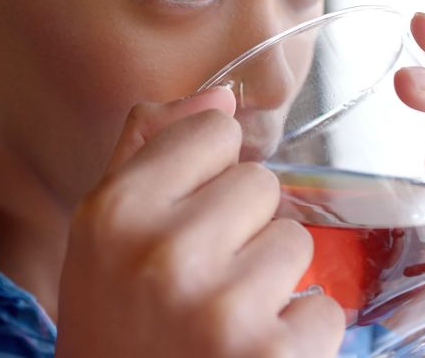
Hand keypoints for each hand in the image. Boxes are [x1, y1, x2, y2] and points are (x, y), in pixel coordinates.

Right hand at [55, 86, 344, 357]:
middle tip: (201, 281)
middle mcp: (163, 251)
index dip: (208, 173)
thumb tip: (221, 93)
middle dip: (242, 229)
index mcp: (115, 211)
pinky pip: (323, 309)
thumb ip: (147, 152)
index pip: (213, 131)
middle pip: (260, 184)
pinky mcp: (272, 357)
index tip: (186, 214)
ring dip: (271, 283)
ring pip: (296, 244)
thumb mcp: (101, 237)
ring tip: (223, 321)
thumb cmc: (111, 325)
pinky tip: (249, 355)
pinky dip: (297, 337)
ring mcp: (220, 307)